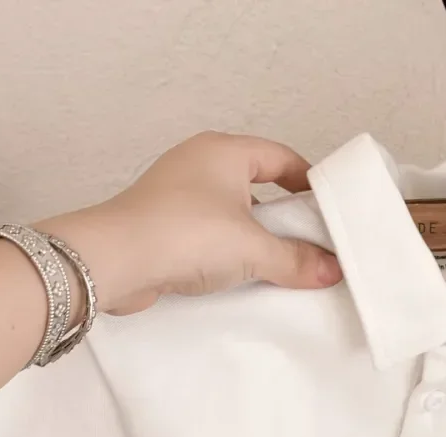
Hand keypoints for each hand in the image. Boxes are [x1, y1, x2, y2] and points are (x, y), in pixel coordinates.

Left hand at [39, 132, 341, 316]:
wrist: (112, 263)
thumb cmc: (184, 235)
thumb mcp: (252, 249)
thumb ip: (296, 260)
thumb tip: (332, 270)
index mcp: (224, 151)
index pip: (282, 158)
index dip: (311, 184)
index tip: (330, 213)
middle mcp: (200, 164)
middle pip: (259, 184)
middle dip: (285, 215)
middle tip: (311, 243)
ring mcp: (178, 194)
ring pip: (232, 211)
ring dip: (256, 236)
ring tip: (280, 265)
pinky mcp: (163, 224)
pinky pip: (210, 232)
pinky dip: (229, 250)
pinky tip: (242, 275)